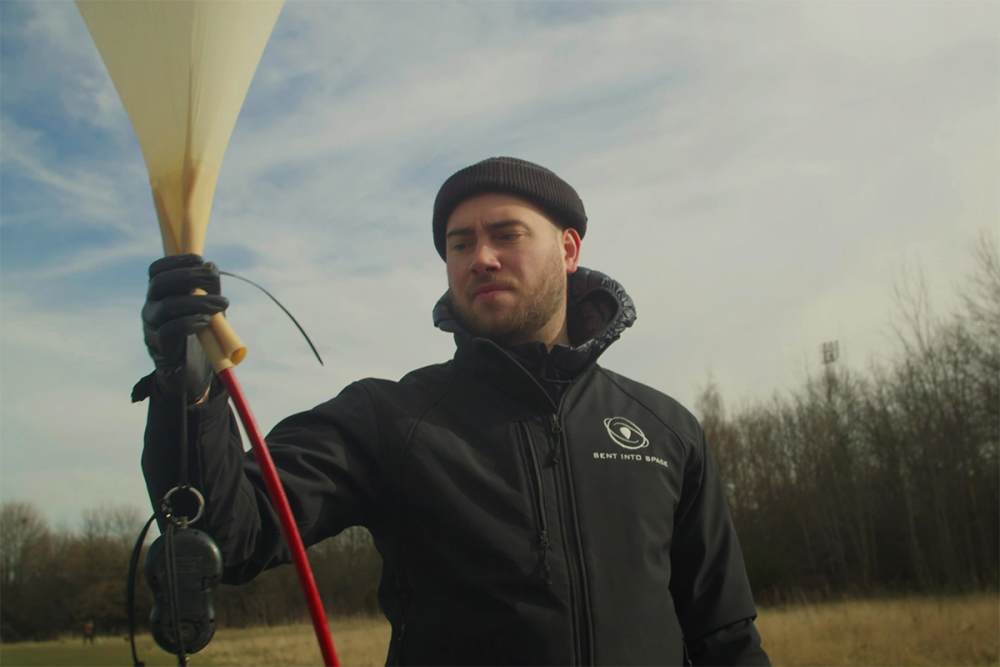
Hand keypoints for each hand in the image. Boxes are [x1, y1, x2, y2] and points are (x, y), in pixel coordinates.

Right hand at [142, 254, 228, 400]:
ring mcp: (151, 326)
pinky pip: (170, 330)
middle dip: (188, 277)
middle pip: (159, 284)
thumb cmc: (197, 330)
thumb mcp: (205, 305)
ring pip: (166, 306)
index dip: (177, 261)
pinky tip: (206, 321)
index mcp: (159, 293)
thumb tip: (211, 267)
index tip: (201, 260)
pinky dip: (190, 322)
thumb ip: (207, 287)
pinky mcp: (159, 346)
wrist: (188, 368)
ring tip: (221, 304)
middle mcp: (150, 306)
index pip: (156, 270)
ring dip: (197, 302)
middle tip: (213, 278)